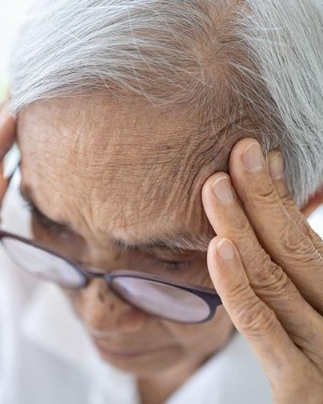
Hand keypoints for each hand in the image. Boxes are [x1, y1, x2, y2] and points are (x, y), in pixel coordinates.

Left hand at [202, 138, 322, 402]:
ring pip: (277, 280)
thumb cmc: (318, 366)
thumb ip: (295, 278)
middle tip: (240, 150)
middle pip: (295, 250)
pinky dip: (239, 287)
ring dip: (243, 229)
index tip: (257, 156)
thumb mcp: (313, 317)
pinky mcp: (302, 389)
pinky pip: (264, 330)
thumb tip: (254, 228)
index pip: (303, 241)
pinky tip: (219, 248)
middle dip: (264, 198)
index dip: (279, 197)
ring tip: (216, 186)